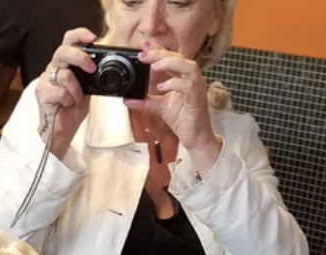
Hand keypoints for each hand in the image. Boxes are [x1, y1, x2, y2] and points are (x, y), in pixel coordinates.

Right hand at [34, 28, 97, 159]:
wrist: (61, 131)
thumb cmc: (72, 109)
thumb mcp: (87, 89)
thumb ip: (91, 76)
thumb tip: (105, 65)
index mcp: (65, 64)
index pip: (68, 41)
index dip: (79, 35)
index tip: (93, 37)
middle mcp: (53, 69)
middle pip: (62, 51)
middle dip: (80, 57)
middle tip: (91, 68)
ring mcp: (46, 81)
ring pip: (65, 75)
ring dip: (77, 90)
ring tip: (76, 101)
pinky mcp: (42, 93)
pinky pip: (60, 92)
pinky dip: (69, 100)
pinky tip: (67, 106)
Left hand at [125, 43, 222, 175]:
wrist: (195, 137)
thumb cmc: (182, 119)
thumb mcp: (159, 108)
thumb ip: (144, 102)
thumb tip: (127, 99)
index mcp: (182, 77)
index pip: (171, 57)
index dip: (158, 48)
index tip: (143, 45)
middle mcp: (190, 79)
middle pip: (179, 57)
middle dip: (160, 53)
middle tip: (143, 55)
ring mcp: (196, 87)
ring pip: (188, 66)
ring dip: (171, 63)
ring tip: (155, 66)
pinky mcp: (198, 98)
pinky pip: (189, 85)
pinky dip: (175, 83)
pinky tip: (162, 87)